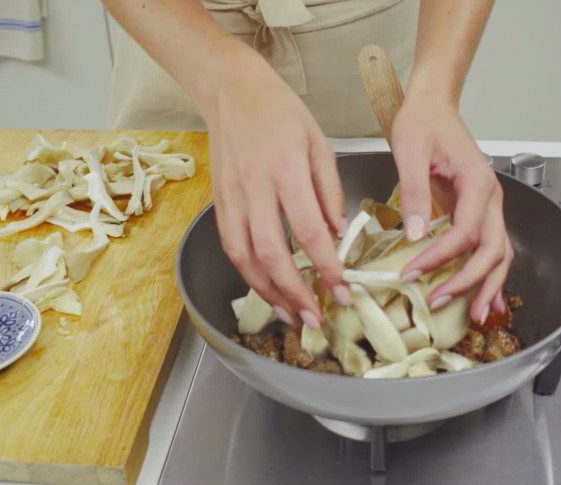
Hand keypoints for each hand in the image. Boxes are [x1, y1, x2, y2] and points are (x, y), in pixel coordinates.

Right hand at [203, 45, 349, 328]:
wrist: (231, 91)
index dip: (326, 266)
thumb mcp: (320, 143)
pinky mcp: (218, 202)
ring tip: (291, 313)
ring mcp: (231, 197)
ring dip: (268, 292)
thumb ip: (330, 190)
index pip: (308, 231)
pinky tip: (266, 288)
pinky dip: (249, 274)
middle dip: (296, 292)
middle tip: (316, 317)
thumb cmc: (280, 111)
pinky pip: (232, 246)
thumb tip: (338, 232)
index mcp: (286, 170)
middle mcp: (254, 187)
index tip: (342, 289)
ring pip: (245, 257)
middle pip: (272, 254)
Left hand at [391, 96, 513, 325]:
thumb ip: (414, 192)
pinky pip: (491, 247)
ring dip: (488, 285)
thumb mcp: (410, 151)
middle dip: (469, 282)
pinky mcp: (478, 210)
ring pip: (499, 254)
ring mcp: (488, 205)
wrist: (433, 105)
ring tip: (474, 315)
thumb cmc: (422, 122)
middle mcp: (491, 197)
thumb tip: (415, 234)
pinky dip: (490, 274)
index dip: (440, 258)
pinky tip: (486, 298)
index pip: (465, 233)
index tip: (412, 273)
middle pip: (492, 251)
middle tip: (440, 303)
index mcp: (478, 183)